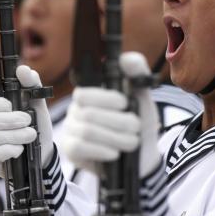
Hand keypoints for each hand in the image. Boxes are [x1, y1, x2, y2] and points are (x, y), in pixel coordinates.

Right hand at [0, 65, 52, 177]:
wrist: (41, 152)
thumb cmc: (35, 125)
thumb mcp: (37, 103)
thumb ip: (31, 84)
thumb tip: (22, 69)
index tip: (11, 105)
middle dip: (11, 121)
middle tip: (28, 121)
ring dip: (16, 136)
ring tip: (30, 135)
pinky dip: (10, 150)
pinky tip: (19, 149)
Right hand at [63, 51, 160, 176]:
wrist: (142, 156)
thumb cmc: (140, 124)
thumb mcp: (143, 97)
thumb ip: (137, 73)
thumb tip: (125, 59)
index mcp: (91, 95)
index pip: (84, 93)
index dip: (105, 98)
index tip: (125, 104)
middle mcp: (77, 110)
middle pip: (89, 114)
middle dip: (119, 122)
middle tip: (136, 128)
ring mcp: (72, 130)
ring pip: (87, 131)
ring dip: (115, 138)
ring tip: (131, 142)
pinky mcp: (71, 150)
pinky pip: (79, 147)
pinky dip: (101, 150)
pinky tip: (115, 153)